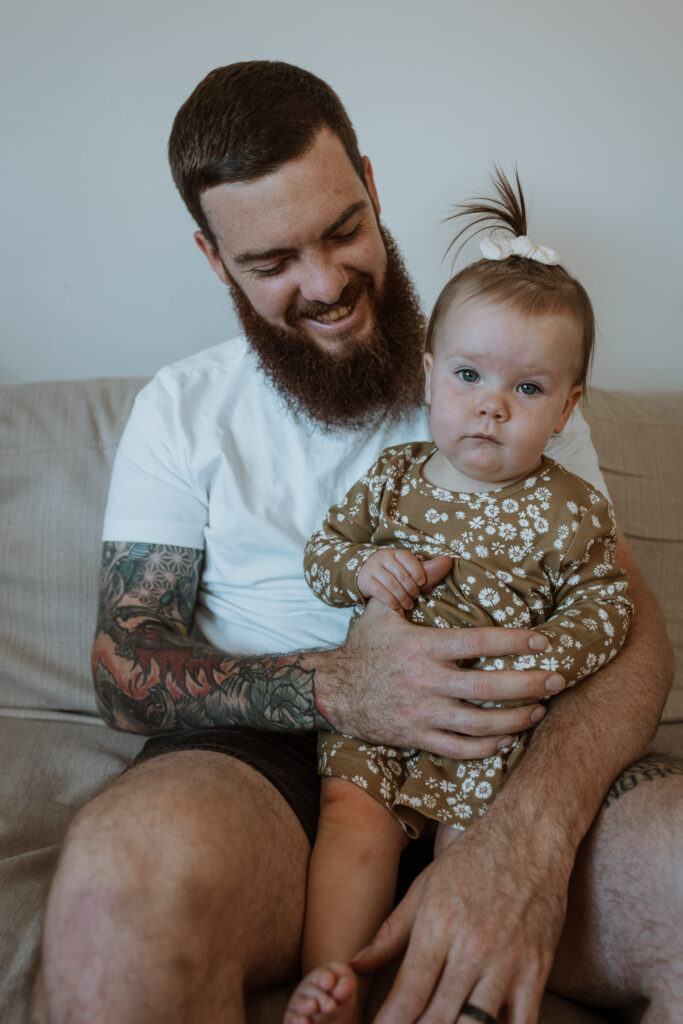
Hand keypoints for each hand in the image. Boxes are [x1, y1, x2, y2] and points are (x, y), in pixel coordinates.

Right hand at [317, 599, 562, 758]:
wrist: (333, 691)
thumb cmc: (365, 647)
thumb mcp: (384, 608)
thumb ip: (416, 582)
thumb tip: (446, 557)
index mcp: (422, 647)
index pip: (477, 643)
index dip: (513, 642)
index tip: (543, 641)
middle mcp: (425, 681)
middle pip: (486, 687)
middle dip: (528, 685)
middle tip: (558, 680)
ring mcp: (421, 713)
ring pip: (478, 724)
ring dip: (515, 720)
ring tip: (540, 711)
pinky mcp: (416, 737)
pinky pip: (458, 748)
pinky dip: (486, 747)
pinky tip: (506, 738)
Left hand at [353, 811, 572, 1022]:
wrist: (530, 834)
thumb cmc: (472, 858)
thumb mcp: (424, 886)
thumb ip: (389, 932)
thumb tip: (354, 965)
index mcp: (438, 924)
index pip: (407, 993)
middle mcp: (471, 947)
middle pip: (438, 1018)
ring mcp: (508, 961)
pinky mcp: (537, 970)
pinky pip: (523, 1022)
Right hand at [357, 550, 449, 610]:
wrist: (364, 574)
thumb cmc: (393, 573)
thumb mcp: (408, 569)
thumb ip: (428, 569)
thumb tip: (449, 561)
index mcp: (395, 553)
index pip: (407, 558)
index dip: (417, 572)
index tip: (421, 583)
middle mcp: (382, 558)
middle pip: (401, 574)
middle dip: (411, 589)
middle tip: (415, 598)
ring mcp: (373, 569)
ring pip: (391, 584)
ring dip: (402, 597)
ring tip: (408, 604)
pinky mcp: (365, 581)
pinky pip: (381, 592)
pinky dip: (391, 601)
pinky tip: (396, 606)